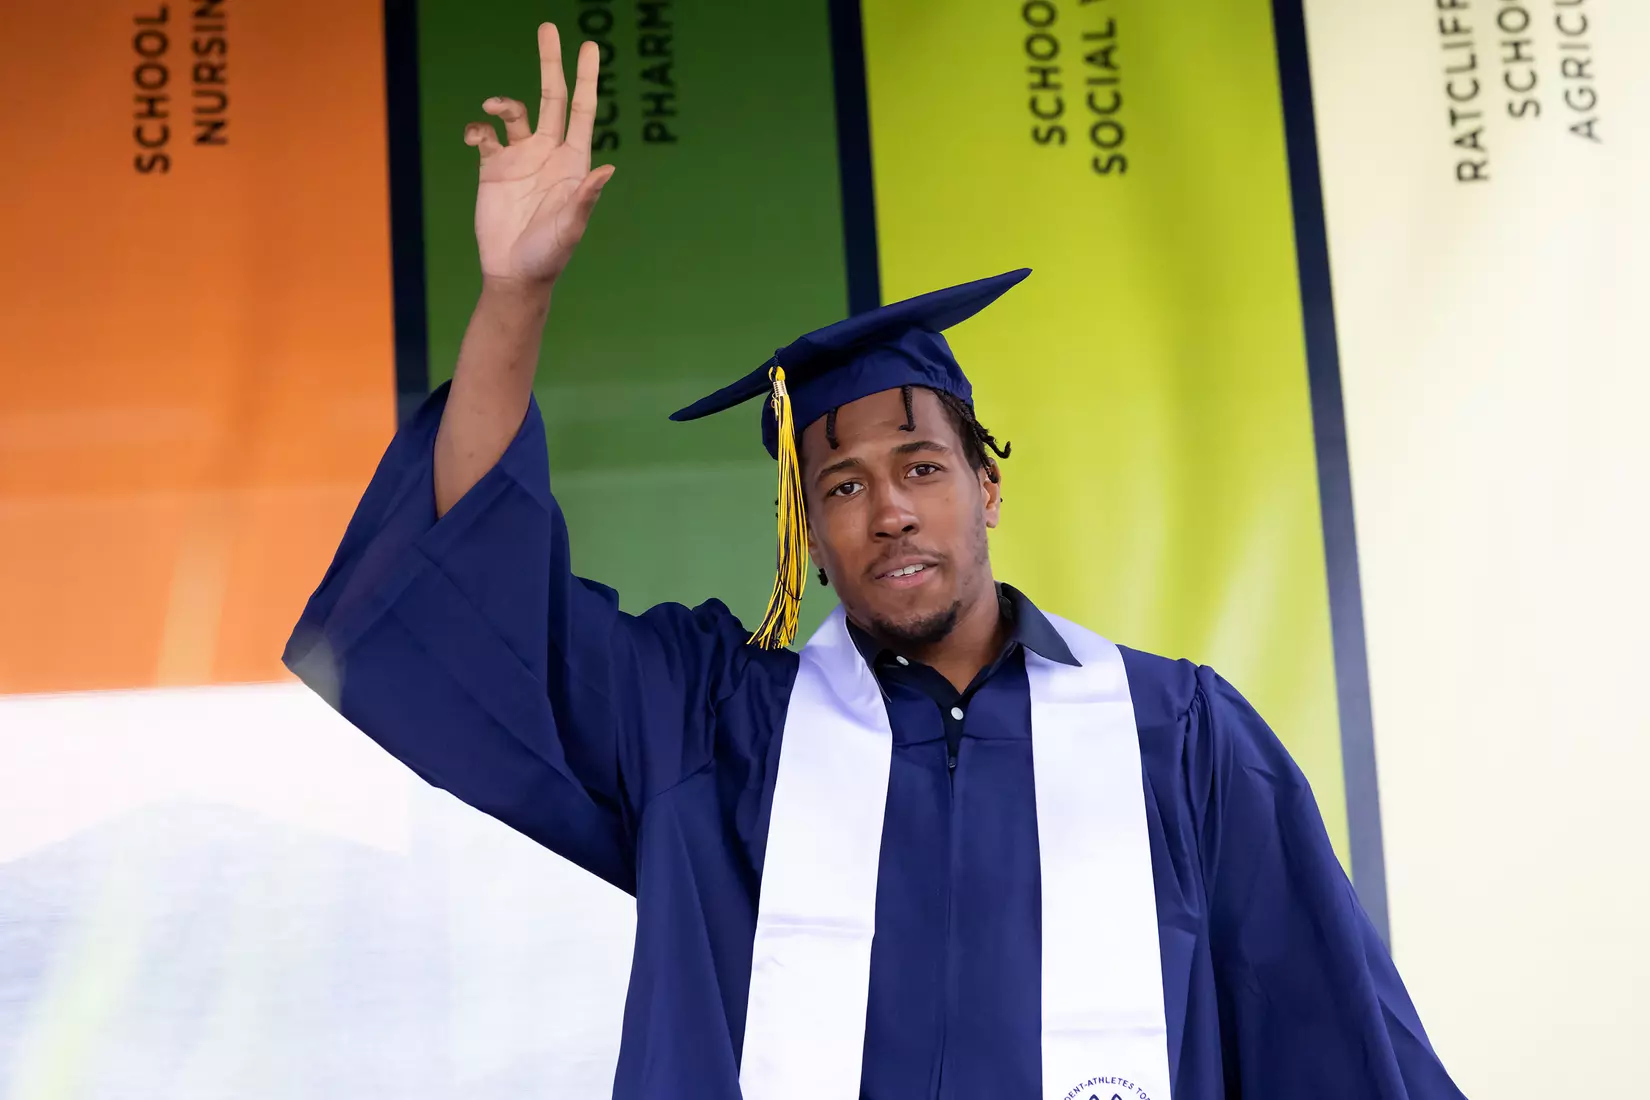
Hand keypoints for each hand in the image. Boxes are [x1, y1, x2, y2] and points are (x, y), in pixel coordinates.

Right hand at [463, 23, 614, 287]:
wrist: (513, 273)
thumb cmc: (549, 256)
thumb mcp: (570, 228)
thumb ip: (585, 199)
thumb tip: (606, 169)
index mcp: (572, 162)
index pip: (582, 110)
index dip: (586, 78)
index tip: (590, 46)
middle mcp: (548, 153)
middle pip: (553, 97)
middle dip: (551, 62)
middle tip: (548, 27)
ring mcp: (521, 158)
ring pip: (514, 112)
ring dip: (503, 103)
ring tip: (494, 109)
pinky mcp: (493, 168)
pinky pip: (484, 135)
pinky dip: (477, 128)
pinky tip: (475, 137)